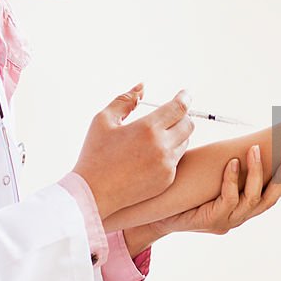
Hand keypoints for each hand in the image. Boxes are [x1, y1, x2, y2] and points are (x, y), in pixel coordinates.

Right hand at [73, 84, 194, 219]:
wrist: (92, 193)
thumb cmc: (95, 154)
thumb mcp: (103, 120)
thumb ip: (125, 100)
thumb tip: (142, 87)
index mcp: (147, 128)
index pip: (179, 107)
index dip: (185, 97)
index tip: (185, 94)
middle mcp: (161, 147)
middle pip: (188, 124)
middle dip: (182, 116)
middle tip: (170, 115)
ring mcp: (166, 165)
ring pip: (184, 142)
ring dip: (176, 135)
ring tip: (155, 137)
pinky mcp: (166, 180)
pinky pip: (176, 160)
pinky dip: (169, 153)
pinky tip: (151, 155)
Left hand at [152, 145, 280, 236]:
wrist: (159, 214)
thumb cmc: (185, 193)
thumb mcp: (212, 178)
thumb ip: (232, 167)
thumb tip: (243, 143)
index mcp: (244, 205)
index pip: (275, 193)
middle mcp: (240, 215)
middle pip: (272, 198)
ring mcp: (228, 220)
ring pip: (254, 199)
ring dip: (256, 172)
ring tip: (254, 150)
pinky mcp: (213, 220)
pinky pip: (229, 199)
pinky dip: (233, 179)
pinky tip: (231, 164)